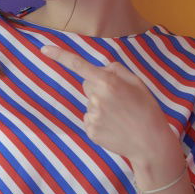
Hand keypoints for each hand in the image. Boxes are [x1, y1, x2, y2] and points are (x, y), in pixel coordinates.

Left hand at [39, 45, 172, 162]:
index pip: (78, 65)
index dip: (59, 56)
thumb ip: (116, 70)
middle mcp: (96, 98)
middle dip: (99, 88)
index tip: (44, 49)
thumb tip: (100, 68)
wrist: (150, 143)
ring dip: (101, 106)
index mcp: (108, 82)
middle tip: (120, 100)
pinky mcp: (90, 131)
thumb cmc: (146, 110)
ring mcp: (91, 116)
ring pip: (89, 103)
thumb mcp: (137, 82)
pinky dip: (100, 121)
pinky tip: (114, 127)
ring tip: (120, 116)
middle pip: (88, 85)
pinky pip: (89, 119)